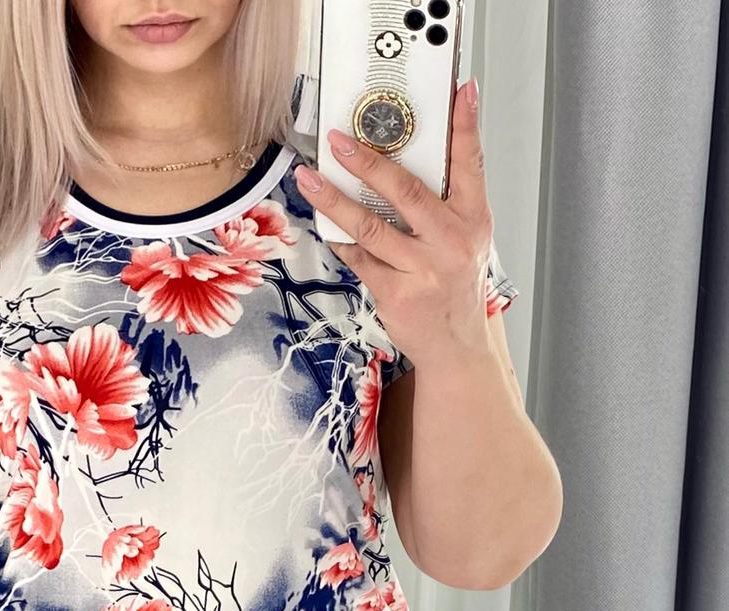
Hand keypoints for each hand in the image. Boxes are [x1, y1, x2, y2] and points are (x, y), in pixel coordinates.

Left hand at [293, 76, 496, 366]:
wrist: (456, 347)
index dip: (465, 125)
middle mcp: (451, 242)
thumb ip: (445, 202)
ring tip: (308, 180)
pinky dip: (339, 240)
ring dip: (333, 200)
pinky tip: (323, 224)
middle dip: (368, 161)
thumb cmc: (455, 287)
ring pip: (370, 226)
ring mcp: (423, 269)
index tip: (458, 91)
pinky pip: (358, 258)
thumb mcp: (466, 240)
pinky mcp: (396, 293)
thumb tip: (409, 160)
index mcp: (473, 220)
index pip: (471, 163)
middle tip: (338, 141)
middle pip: (405, 191)